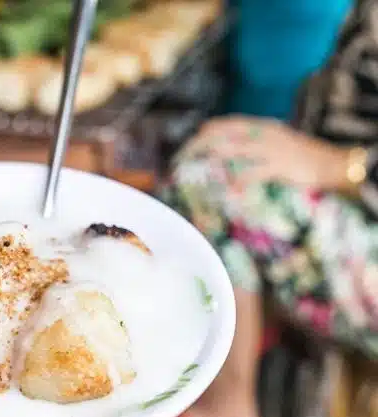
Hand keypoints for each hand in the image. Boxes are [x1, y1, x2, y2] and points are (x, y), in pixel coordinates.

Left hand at [183, 116, 350, 190]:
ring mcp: (271, 149)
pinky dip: (238, 180)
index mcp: (264, 127)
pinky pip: (253, 172)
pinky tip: (228, 189)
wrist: (334, 163)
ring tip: (197, 164)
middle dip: (203, 142)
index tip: (194, 137)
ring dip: (213, 156)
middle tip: (185, 154)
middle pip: (226, 133)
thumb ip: (256, 145)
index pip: (231, 123)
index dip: (211, 129)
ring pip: (234, 148)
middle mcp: (264, 134)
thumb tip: (231, 150)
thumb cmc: (303, 157)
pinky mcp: (279, 166)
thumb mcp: (278, 144)